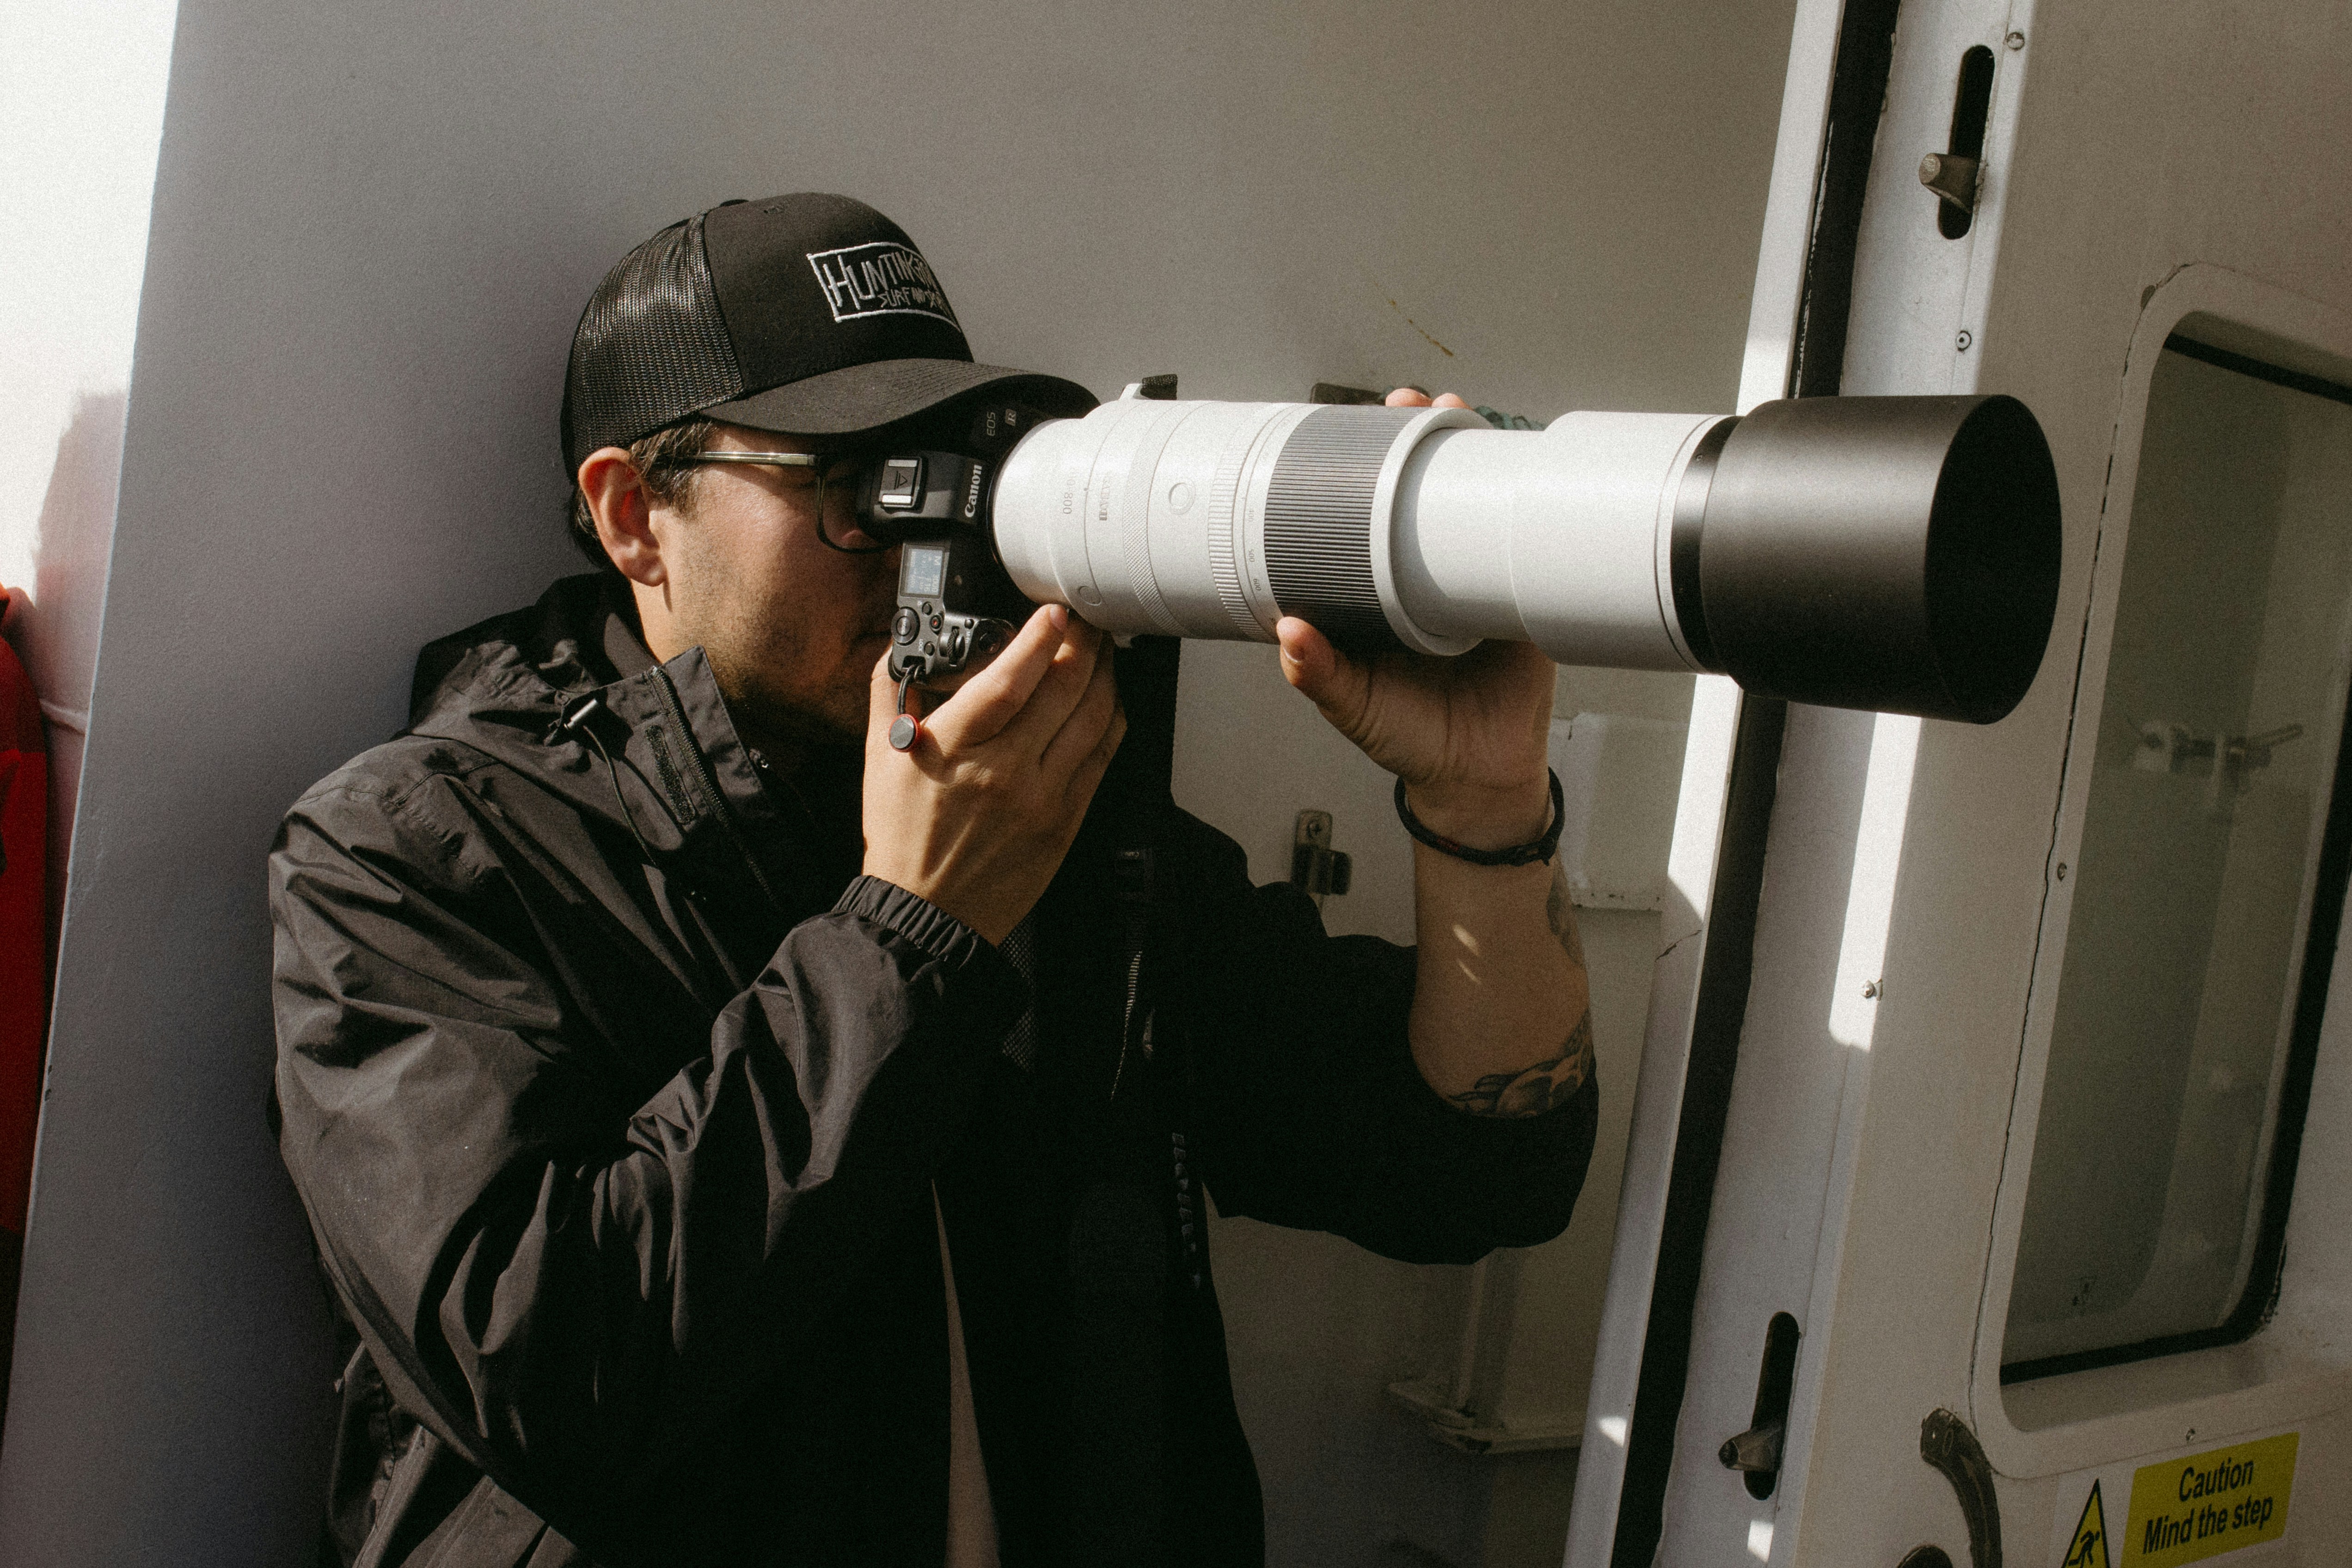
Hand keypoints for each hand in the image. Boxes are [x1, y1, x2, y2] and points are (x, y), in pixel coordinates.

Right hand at [862, 604, 1124, 945]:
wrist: (926, 912)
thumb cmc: (902, 836)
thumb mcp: (879, 759)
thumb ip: (892, 694)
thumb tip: (907, 647)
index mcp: (953, 749)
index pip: (1009, 680)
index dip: (1039, 638)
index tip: (1053, 612)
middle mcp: (1002, 772)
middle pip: (1063, 691)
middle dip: (1083, 644)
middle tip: (1085, 621)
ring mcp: (1041, 798)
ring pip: (1093, 719)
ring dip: (1105, 676)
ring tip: (1101, 652)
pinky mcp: (1065, 820)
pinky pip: (1102, 757)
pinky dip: (1111, 720)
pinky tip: (1107, 700)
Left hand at [1274, 388, 1555, 849]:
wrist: (1479, 776)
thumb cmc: (1410, 738)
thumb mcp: (1354, 707)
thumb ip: (1320, 674)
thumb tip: (1288, 632)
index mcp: (1373, 594)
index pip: (1361, 517)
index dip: (1358, 474)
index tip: (1351, 437)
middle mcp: (1419, 577)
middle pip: (1419, 495)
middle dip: (1416, 444)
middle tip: (1413, 409)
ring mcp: (1470, 581)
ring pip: (1470, 506)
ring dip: (1470, 459)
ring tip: (1461, 420)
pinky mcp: (1516, 595)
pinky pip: (1519, 542)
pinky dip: (1522, 506)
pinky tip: (1519, 472)